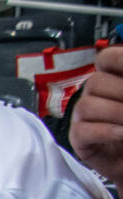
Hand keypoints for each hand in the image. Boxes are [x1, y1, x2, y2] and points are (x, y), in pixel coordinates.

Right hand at [70, 45, 122, 183]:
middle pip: (95, 82)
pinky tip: (122, 133)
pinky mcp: (79, 139)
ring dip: (115, 113)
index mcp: (113, 80)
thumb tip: (122, 94)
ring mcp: (84, 117)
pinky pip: (82, 130)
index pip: (107, 59)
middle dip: (120, 91)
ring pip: (86, 105)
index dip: (117, 59)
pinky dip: (105, 131)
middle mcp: (96, 95)